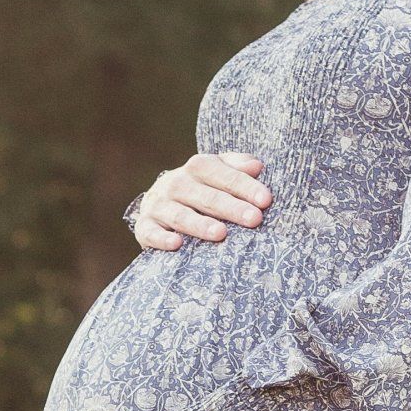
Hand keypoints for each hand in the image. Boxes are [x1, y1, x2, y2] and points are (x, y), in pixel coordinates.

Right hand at [132, 151, 269, 251]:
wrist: (160, 203)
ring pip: (181, 215)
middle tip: (254, 220)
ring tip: (220, 234)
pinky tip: (176, 244)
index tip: (266, 200)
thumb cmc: (201, 188)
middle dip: (231, 208)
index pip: (224, 175)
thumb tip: (256, 166)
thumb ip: (237, 167)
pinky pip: (152, 232)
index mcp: (198, 167)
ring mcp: (159, 205)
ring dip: (200, 224)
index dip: (245, 187)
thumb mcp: (218, 172)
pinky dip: (162, 238)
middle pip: (206, 196)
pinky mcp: (144, 226)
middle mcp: (176, 183)